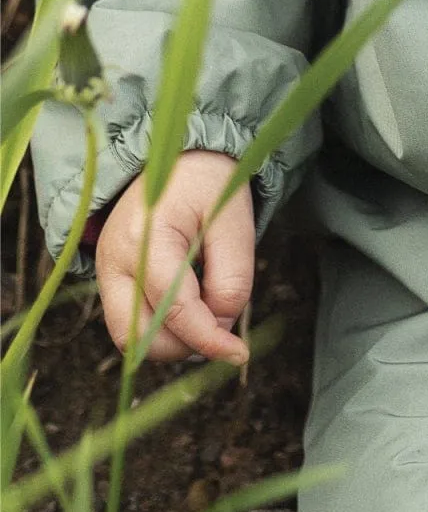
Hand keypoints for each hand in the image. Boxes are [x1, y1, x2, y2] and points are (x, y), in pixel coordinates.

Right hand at [95, 150, 252, 363]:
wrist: (176, 158)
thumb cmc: (209, 185)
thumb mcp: (234, 219)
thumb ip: (232, 276)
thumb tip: (221, 326)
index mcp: (147, 239)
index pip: (174, 308)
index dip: (208, 338)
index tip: (238, 353)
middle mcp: (113, 263)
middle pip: (139, 336)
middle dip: (186, 344)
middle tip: (225, 328)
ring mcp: (105, 274)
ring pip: (130, 337)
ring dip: (173, 341)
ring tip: (210, 314)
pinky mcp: (108, 282)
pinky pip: (130, 323)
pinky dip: (162, 328)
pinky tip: (193, 308)